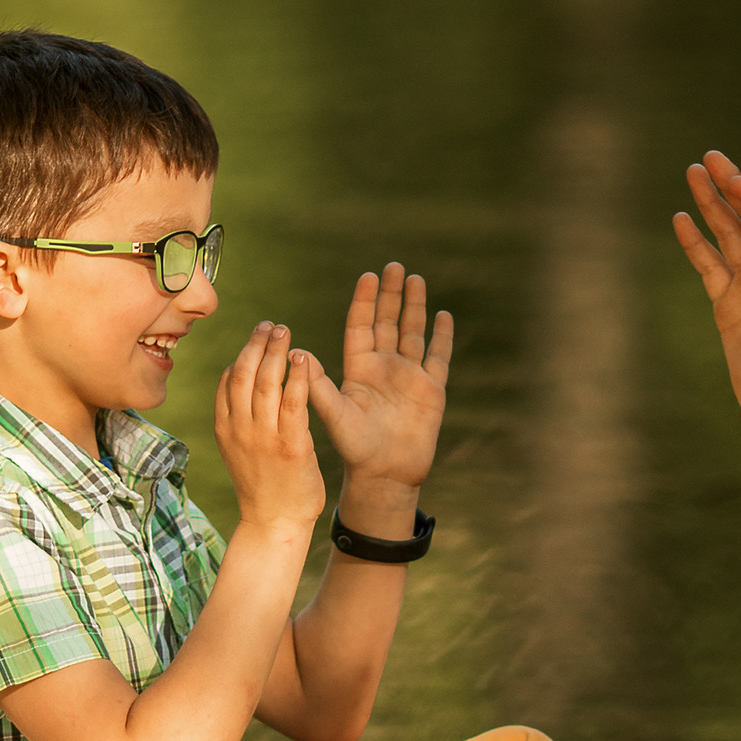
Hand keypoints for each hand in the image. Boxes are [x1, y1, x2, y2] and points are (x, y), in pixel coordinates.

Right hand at [215, 322, 325, 533]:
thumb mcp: (240, 451)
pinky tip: (303, 359)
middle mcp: (240, 429)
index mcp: (225, 429)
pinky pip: (293, 403)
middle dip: (256, 344)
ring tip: (284, 331)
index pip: (226, 382)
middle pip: (243, 374)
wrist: (274, 524)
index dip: (241, 354)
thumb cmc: (263, 488)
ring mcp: (263, 437)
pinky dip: (297, 378)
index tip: (255, 337)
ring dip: (275, 352)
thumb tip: (243, 390)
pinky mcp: (290, 446)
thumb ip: (240, 421)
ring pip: (264, 383)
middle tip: (271, 325)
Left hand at [305, 263, 452, 494]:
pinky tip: (443, 315)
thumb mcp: (334, 414)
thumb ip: (317, 384)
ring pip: (412, 332)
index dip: (365, 302)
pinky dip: (442, 336)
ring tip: (415, 279)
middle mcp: (383, 367)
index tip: (368, 276)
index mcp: (358, 369)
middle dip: (391, 295)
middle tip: (393, 266)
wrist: (386, 474)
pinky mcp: (431, 389)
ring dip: (414, 306)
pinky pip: (437, 356)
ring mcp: (408, 376)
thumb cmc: (355, 448)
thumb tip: (296, 351)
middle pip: (387, 322)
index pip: (361, 326)